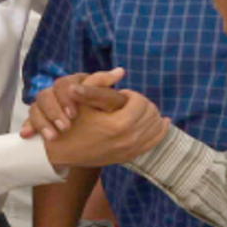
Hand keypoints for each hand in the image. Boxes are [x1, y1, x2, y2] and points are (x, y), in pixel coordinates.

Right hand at [21, 69, 126, 140]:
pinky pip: (29, 120)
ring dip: (42, 122)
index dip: (67, 99)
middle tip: (65, 127)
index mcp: (74, 83)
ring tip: (52, 137)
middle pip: (45, 95)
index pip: (63, 84)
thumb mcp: (107, 100)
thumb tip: (120, 71)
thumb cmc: (103, 112)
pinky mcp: (40, 118)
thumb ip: (107, 87)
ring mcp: (47, 104)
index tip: (74, 114)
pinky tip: (28, 134)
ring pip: (35, 107)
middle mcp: (58, 91)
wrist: (95, 134)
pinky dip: (29, 127)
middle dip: (54, 112)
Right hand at [44, 90, 169, 166]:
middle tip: (129, 101)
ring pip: (156, 128)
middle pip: (151, 114)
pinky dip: (160, 131)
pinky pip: (154, 143)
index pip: (140, 102)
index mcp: (120, 124)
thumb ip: (100, 80)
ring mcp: (130, 150)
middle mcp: (129, 140)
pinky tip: (162, 123)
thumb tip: (120, 70)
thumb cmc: (71, 122)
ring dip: (152, 115)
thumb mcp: (82, 98)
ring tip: (142, 109)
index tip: (120, 94)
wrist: (63, 150)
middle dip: (143, 103)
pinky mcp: (129, 156)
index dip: (131, 94)